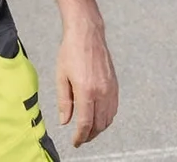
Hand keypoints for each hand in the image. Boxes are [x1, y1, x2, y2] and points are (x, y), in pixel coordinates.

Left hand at [57, 18, 118, 146]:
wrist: (87, 35)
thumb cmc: (71, 52)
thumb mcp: (61, 76)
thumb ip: (64, 101)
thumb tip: (65, 121)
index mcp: (86, 91)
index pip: (85, 123)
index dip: (80, 136)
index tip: (75, 142)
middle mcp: (102, 93)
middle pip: (99, 124)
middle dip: (90, 135)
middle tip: (81, 138)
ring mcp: (111, 90)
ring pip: (108, 119)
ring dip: (99, 128)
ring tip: (88, 131)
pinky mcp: (115, 86)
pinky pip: (113, 109)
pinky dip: (107, 118)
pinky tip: (98, 118)